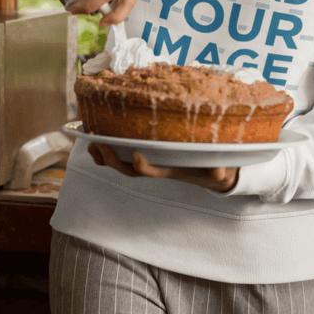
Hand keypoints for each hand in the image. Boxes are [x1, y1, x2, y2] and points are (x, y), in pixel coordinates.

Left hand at [87, 143, 239, 192]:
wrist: (215, 175)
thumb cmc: (217, 170)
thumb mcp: (222, 171)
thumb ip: (221, 171)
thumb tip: (220, 173)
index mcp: (174, 170)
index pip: (155, 171)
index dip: (143, 167)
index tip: (136, 155)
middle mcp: (159, 168)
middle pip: (130, 171)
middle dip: (113, 160)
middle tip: (98, 144)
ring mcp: (152, 162)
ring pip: (123, 165)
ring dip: (106, 156)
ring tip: (90, 143)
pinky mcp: (149, 154)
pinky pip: (124, 155)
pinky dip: (110, 149)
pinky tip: (98, 138)